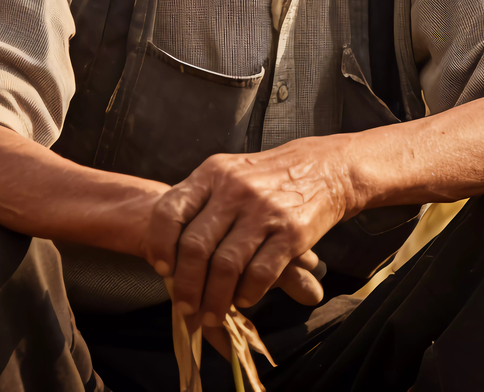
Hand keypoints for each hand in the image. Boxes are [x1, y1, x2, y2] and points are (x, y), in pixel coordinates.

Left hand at [140, 136, 352, 326]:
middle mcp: (235, 190)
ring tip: (211, 315)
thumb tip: (166, 257)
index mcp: (213, 173)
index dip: (160, 245)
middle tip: (186, 306)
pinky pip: (260, 273)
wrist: (323, 169)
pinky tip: (244, 299)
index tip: (162, 269)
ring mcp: (264, 211)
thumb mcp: (229, 174)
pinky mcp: (292, 232)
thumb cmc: (266, 179)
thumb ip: (199, 204)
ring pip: (226, 266)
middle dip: (186, 285)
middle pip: (196, 247)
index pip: (171, 211)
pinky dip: (248, 293)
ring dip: (214, 300)